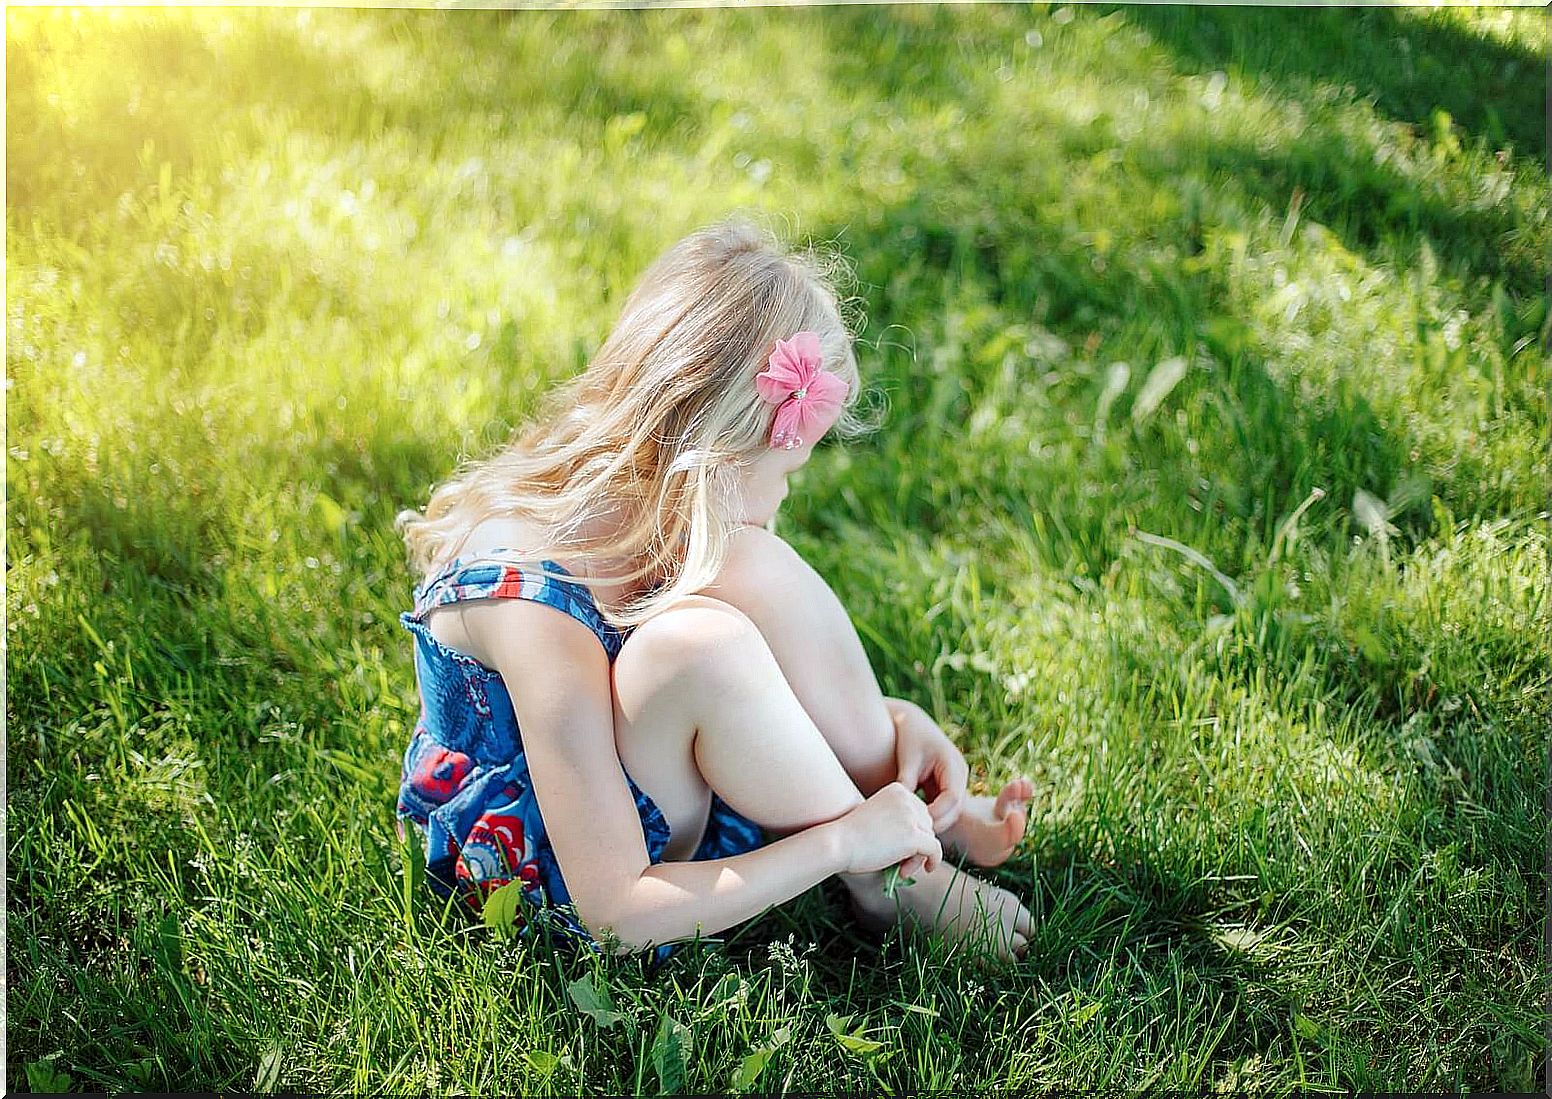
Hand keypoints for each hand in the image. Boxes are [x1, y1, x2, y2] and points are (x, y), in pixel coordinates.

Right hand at [830, 782, 942, 879]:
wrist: (837, 843)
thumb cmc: (851, 836)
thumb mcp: (878, 817)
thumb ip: (899, 821)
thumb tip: (926, 840)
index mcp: (897, 790)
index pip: (920, 812)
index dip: (915, 832)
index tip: (900, 847)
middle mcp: (906, 798)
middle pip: (928, 824)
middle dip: (919, 844)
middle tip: (902, 862)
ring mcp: (910, 816)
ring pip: (931, 838)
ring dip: (920, 856)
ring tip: (902, 868)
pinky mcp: (913, 836)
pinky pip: (935, 849)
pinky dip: (934, 860)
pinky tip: (928, 869)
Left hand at [888, 698, 969, 832]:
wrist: (911, 722)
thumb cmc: (909, 736)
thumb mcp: (908, 759)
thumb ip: (907, 782)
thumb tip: (903, 810)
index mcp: (954, 765)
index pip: (953, 797)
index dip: (937, 813)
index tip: (918, 824)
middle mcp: (960, 774)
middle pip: (956, 808)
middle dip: (938, 822)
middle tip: (917, 836)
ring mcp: (955, 780)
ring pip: (951, 810)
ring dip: (935, 821)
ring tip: (915, 832)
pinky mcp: (946, 785)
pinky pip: (943, 805)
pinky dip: (931, 814)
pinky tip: (915, 823)